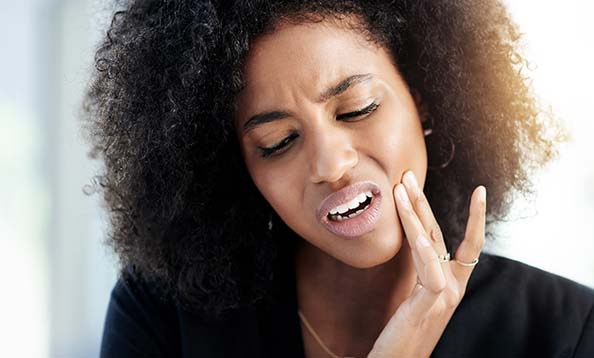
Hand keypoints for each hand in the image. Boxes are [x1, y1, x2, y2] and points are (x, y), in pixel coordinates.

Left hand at [367, 170, 486, 357]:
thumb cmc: (404, 335)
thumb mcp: (416, 298)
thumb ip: (422, 274)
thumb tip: (418, 246)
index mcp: (449, 283)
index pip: (464, 243)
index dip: (474, 217)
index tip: (480, 191)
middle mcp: (452, 286)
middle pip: (438, 234)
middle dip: (423, 201)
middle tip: (408, 175)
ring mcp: (445, 295)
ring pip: (431, 243)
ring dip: (414, 211)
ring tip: (400, 186)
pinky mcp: (433, 303)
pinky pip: (429, 268)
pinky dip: (421, 245)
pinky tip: (412, 226)